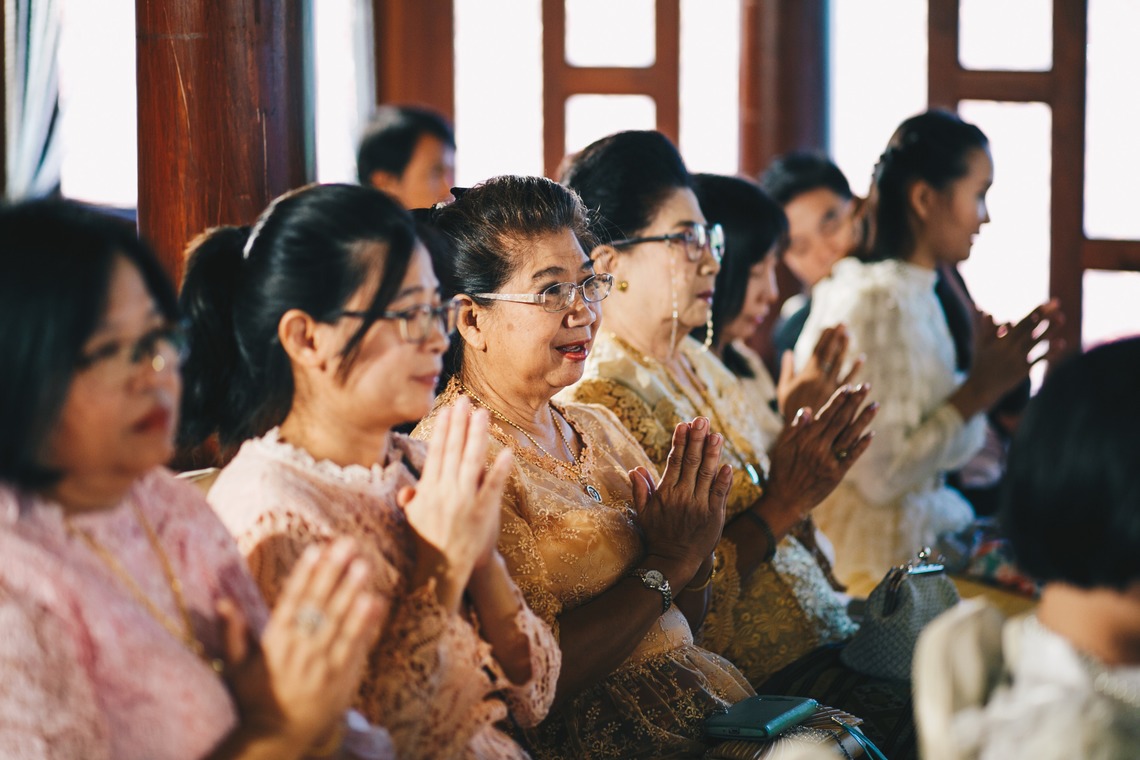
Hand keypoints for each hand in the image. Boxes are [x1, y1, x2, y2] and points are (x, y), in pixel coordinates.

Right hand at [217, 538, 384, 750]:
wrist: (276, 738)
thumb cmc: (255, 698)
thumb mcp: (237, 667)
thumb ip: (233, 632)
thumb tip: (222, 601)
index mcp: (275, 644)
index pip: (291, 601)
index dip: (304, 574)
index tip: (316, 548)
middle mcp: (300, 650)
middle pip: (319, 605)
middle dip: (333, 572)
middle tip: (347, 544)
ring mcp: (323, 664)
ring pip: (340, 622)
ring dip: (353, 592)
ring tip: (364, 565)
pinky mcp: (342, 678)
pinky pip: (356, 646)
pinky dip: (367, 624)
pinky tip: (376, 601)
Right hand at [398, 397, 513, 607]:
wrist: (442, 572)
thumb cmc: (428, 545)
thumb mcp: (413, 521)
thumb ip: (411, 502)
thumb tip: (407, 490)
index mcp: (428, 490)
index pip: (437, 452)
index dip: (443, 429)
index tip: (448, 410)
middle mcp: (445, 492)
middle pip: (453, 450)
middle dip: (459, 424)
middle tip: (464, 400)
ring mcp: (464, 501)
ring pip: (471, 461)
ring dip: (477, 436)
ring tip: (483, 414)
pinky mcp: (482, 513)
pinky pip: (492, 487)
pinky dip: (499, 470)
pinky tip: (507, 452)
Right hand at [629, 417, 732, 582]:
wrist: (674, 560)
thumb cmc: (658, 535)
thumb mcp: (644, 513)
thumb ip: (641, 490)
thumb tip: (636, 469)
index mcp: (665, 493)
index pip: (674, 461)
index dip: (680, 441)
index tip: (684, 424)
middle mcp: (682, 496)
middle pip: (691, 462)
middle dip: (697, 439)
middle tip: (702, 420)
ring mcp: (699, 506)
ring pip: (706, 474)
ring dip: (712, 453)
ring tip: (716, 435)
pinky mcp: (714, 516)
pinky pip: (720, 494)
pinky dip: (723, 479)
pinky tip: (727, 465)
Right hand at [763, 384, 877, 523]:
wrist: (785, 500)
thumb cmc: (781, 472)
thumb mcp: (782, 447)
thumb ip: (795, 428)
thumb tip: (808, 410)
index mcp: (805, 438)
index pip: (825, 414)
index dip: (838, 400)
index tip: (848, 387)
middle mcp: (818, 447)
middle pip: (841, 420)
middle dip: (854, 402)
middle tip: (866, 387)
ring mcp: (829, 460)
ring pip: (850, 435)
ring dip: (864, 419)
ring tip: (875, 405)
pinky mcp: (836, 474)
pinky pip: (852, 456)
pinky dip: (862, 444)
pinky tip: (872, 433)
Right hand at [777, 324, 863, 416]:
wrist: (802, 431)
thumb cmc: (790, 410)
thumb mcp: (783, 389)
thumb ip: (787, 369)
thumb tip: (787, 352)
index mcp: (806, 374)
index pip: (817, 350)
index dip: (824, 337)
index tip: (830, 325)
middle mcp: (820, 378)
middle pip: (830, 353)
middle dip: (836, 337)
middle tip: (843, 323)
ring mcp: (831, 387)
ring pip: (840, 363)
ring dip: (845, 348)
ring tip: (849, 335)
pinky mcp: (839, 397)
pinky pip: (849, 379)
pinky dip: (855, 368)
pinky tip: (861, 358)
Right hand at [954, 299, 1064, 418]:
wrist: (981, 387)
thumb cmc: (980, 362)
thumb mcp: (979, 344)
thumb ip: (984, 327)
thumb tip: (986, 311)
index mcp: (1001, 341)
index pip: (1021, 324)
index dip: (1033, 314)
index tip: (1044, 304)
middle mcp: (1011, 349)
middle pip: (1031, 329)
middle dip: (1045, 316)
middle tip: (1057, 304)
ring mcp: (1018, 360)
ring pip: (1038, 342)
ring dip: (1050, 330)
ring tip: (1062, 318)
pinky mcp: (1023, 371)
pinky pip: (1040, 359)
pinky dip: (1051, 352)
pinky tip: (1061, 343)